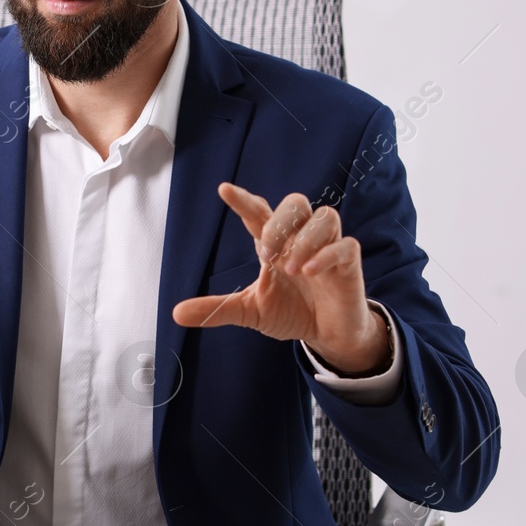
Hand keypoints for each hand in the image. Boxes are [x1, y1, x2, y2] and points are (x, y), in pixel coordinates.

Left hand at [171, 182, 389, 375]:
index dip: (243, 200)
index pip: (259, 212)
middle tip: (266, 253)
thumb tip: (176, 313)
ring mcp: (328, 248)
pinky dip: (327, 254)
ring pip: (324, 217)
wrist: (327, 335)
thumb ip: (217, 309)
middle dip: (279, 221)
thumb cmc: (291, 312)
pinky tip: (311, 271)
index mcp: (274, 244)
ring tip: (292, 268)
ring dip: (304, 239)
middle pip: (296, 202)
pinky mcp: (349, 264)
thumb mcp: (249, 312)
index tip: (223, 190)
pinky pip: (345, 245)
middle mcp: (301, 239)